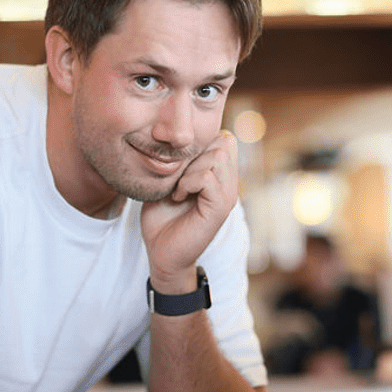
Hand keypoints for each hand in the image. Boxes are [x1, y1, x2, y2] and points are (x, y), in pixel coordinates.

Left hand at [140, 130, 238, 289]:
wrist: (162, 254)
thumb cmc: (162, 219)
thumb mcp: (167, 181)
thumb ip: (178, 160)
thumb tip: (175, 138)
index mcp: (219, 176)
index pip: (223, 138)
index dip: (200, 143)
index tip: (179, 165)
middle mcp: (229, 184)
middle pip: (224, 141)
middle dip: (196, 152)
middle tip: (179, 176)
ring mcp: (227, 196)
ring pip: (217, 156)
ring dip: (191, 168)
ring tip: (178, 188)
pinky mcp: (219, 209)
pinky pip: (208, 178)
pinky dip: (189, 183)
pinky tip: (179, 196)